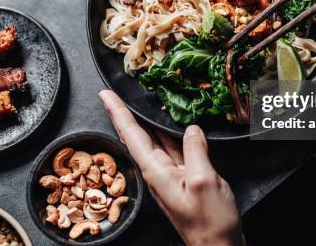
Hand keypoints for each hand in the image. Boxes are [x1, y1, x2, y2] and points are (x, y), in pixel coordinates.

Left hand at [99, 90, 244, 245]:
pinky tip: (174, 125)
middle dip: (125, 113)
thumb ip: (195, 151)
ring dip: (146, 121)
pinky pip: (172, 150)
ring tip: (140, 101)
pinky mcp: (183, 179)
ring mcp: (170, 176)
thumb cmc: (210, 222)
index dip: (118, 112)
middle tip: (115, 93)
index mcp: (155, 171)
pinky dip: (169, 134)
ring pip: (155, 141)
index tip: (105, 95)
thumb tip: (191, 129)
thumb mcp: (203, 181)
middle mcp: (158, 172)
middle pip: (137, 136)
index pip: (131, 134)